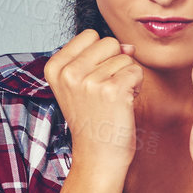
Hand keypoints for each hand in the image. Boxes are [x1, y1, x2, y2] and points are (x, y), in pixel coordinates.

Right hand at [43, 29, 143, 175]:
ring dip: (126, 77)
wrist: (97, 157)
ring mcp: (89, 81)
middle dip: (115, 63)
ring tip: (113, 100)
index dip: (99, 55)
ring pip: (126, 57)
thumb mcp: (81, 84)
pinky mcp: (112, 91)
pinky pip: (136, 70)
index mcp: (55, 67)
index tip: (92, 81)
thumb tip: (129, 46)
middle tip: (105, 91)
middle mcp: (69, 73)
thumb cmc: (92, 120)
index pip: (89, 35)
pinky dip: (136, 86)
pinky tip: (123, 104)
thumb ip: (99, 57)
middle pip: (109, 42)